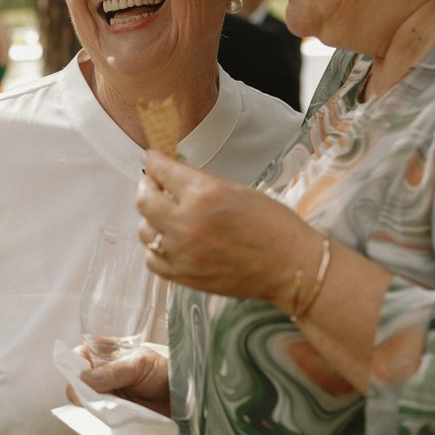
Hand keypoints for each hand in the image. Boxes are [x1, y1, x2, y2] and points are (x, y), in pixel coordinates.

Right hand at [80, 343, 171, 416]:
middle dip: (84, 394)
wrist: (182, 393)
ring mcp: (104, 394)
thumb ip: (114, 371)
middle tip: (101, 399)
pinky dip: (101, 420)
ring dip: (94, 409)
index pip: (75, 358)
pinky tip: (112, 418)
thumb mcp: (139, 364)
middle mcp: (99, 373)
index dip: (74, 370)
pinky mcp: (111, 413)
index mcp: (102, 353)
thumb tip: (87, 378)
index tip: (84, 382)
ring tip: (112, 409)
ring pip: (84, 403)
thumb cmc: (163, 369)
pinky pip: (97, 418)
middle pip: (76, 384)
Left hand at [136, 150, 314, 304]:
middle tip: (155, 185)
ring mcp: (182, 252)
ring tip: (166, 215)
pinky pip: (152, 259)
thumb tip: (172, 173)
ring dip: (151, 218)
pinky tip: (170, 242)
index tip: (152, 159)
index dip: (154, 161)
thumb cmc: (273, 226)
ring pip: (144, 229)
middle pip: (144, 199)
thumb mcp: (237, 190)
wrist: (290, 266)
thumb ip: (200, 182)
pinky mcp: (183, 276)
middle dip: (147, 187)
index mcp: (204, 194)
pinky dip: (156, 248)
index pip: (161, 171)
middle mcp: (187, 223)